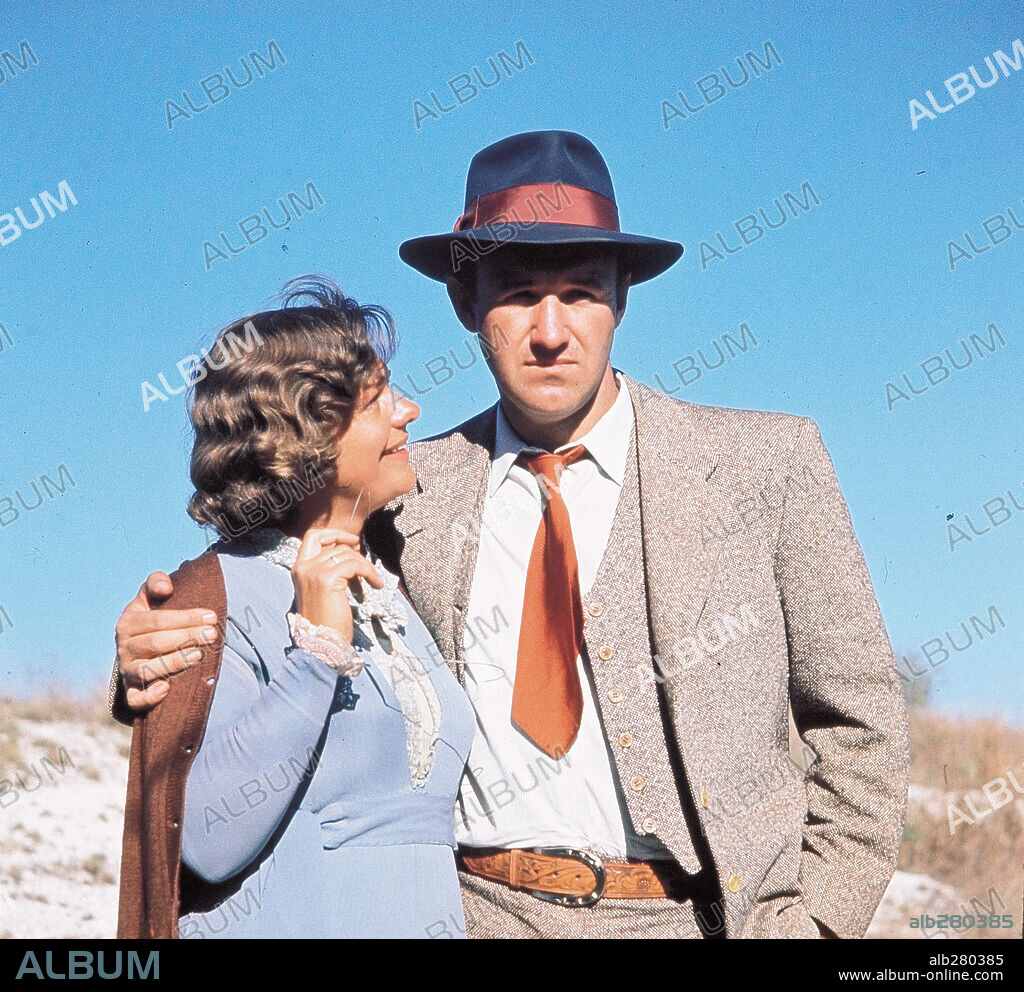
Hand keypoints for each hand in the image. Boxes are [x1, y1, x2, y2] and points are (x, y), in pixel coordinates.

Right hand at [115, 572, 218, 710]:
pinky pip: (135, 700)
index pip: (157, 620)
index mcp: (128, 623)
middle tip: (213, 634)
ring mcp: (127, 671)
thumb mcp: (150, 597)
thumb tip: (165, 588)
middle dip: (186, 637)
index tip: (212, 617)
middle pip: (155, 643)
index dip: (185, 618)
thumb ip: (156, 582)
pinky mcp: (132, 692)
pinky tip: (167, 688)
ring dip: (174, 662)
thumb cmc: (152, 618)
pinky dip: (149, 696)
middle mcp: (124, 648)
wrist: (139, 648)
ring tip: (199, 655)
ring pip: (146, 670)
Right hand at [291, 529, 382, 641]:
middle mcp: (303, 567)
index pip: (313, 537)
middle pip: (336, 546)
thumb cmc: (325, 621)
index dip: (334, 534)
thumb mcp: (321, 590)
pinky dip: (370, 573)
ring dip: (365, 566)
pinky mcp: (328, 578)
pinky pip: (356, 565)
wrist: (321, 643)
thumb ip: (327, 570)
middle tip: (367, 568)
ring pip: (347, 554)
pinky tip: (376, 584)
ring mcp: (314, 571)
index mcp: (298, 568)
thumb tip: (348, 553)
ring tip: (372, 581)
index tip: (352, 541)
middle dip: (356, 555)